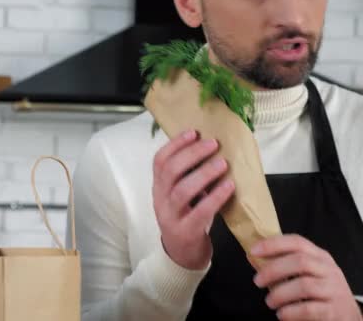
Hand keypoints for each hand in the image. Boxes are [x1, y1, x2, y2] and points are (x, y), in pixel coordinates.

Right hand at [153, 129, 234, 269]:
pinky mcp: (185, 232)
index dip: (175, 145)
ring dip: (204, 174)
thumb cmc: (187, 218)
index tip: (194, 132)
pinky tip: (229, 186)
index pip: (159, 161)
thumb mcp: (182, 196)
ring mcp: (171, 217)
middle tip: (213, 144)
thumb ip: (189, 176)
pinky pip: (200, 212)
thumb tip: (210, 148)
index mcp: (158, 187)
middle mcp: (160, 200)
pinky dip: (215, 197)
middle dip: (192, 154)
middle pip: (170, 172)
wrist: (182, 256)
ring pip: (182, 191)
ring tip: (222, 164)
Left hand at [252, 234, 362, 320]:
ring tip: (270, 302)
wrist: (348, 317)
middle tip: (257, 281)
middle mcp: (329, 270)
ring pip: (304, 285)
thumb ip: (283, 265)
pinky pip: (309, 309)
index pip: (297, 242)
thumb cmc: (321, 292)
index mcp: (320, 257)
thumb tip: (252, 256)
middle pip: (300, 262)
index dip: (273, 244)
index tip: (253, 251)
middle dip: (273, 270)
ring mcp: (334, 290)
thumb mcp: (307, 273)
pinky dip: (291, 312)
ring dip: (280, 293)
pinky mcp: (334, 311)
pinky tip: (282, 314)